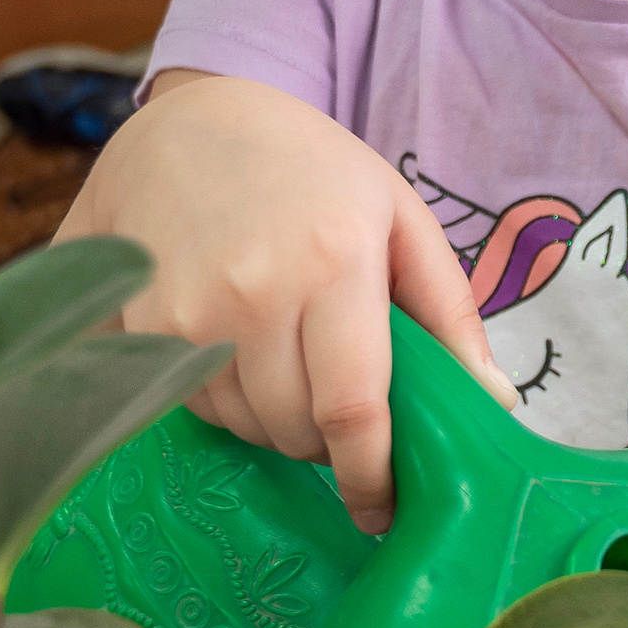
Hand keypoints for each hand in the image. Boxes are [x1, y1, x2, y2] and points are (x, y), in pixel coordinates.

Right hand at [56, 69, 515, 528]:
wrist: (193, 116)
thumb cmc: (313, 170)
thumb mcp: (398, 217)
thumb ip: (449, 312)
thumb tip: (493, 402)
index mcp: (334, 263)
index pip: (352, 410)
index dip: (368, 475)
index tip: (380, 510)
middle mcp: (254, 293)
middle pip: (295, 429)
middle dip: (324, 439)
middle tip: (334, 402)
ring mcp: (185, 310)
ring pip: (242, 425)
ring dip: (272, 421)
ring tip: (284, 360)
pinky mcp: (134, 320)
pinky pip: (188, 403)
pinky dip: (222, 400)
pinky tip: (234, 351)